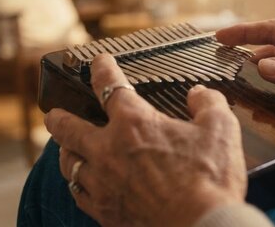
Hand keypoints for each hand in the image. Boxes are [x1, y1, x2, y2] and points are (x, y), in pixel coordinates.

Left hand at [45, 54, 246, 226]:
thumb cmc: (209, 179)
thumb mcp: (221, 128)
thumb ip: (209, 103)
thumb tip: (200, 94)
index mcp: (134, 123)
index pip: (109, 85)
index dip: (102, 68)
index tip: (99, 62)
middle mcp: (108, 150)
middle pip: (68, 128)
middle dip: (58, 117)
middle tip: (53, 113)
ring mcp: (103, 184)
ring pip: (68, 164)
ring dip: (66, 152)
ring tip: (67, 149)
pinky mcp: (105, 212)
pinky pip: (80, 195)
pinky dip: (78, 186)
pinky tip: (83, 186)